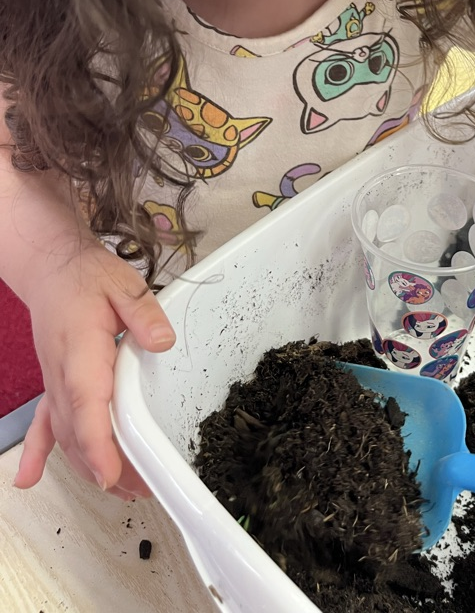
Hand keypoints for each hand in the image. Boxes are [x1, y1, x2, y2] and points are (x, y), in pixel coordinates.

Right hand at [14, 246, 174, 497]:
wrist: (50, 266)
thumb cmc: (87, 276)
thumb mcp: (124, 285)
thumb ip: (144, 314)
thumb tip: (162, 342)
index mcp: (82, 353)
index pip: (88, 406)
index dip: (98, 444)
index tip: (111, 474)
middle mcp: (63, 375)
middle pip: (79, 432)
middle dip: (107, 467)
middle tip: (141, 490)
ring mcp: (54, 382)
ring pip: (65, 434)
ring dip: (88, 465)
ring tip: (120, 491)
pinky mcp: (53, 382)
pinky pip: (43, 422)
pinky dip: (37, 452)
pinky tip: (28, 480)